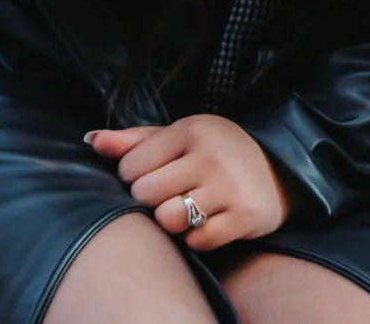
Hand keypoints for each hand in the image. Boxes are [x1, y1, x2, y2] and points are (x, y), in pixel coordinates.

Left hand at [86, 114, 289, 252]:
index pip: (129, 167)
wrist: (279, 171)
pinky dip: (198, 239)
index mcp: (192, 129)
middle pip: (144, 195)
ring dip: (173, 222)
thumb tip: (90, 140)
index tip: (158, 174)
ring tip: (188, 209)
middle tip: (174, 193)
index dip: (136, 177)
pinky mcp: (244, 216)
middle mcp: (211, 155)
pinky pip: (197, 241)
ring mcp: (230, 186)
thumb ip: (133, 141)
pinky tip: (209, 223)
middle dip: (153, 200)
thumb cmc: (215, 153)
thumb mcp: (178, 137)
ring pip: (168, 220)